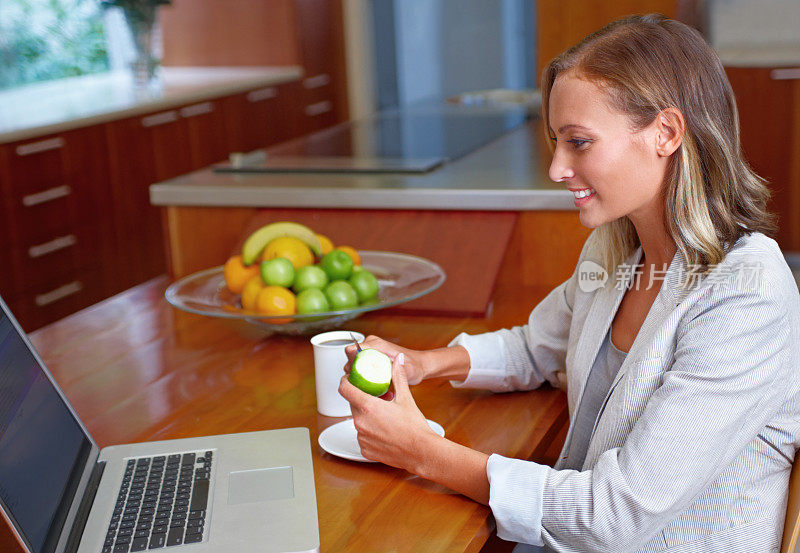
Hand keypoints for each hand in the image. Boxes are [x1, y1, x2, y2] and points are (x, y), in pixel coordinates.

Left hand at [338, 352, 439, 469]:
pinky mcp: (365, 450)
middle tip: (376, 399)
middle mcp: (361, 422)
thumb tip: (398, 360)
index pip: (345, 389)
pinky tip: (384, 431)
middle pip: (353, 405)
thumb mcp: (406, 398)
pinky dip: (370, 432)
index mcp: (368, 407)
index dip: (346, 382)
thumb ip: (398, 376)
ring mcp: (362, 437)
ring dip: (366, 417)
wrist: (421, 451)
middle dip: (362, 400)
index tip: (350, 379)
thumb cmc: (414, 427)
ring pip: (358, 421)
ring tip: (383, 417)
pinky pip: (362, 436)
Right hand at [344, 335, 425, 384]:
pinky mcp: (370, 359)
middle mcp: (370, 346)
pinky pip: (359, 369)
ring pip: (353, 366)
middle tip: (367, 388)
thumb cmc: (415, 366)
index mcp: (376, 344)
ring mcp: (369, 352)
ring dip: (359, 379)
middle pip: (350, 360)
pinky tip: (373, 389)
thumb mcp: (407, 369)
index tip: (358, 379)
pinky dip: (364, 379)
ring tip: (372, 389)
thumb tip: (389, 368)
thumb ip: (398, 368)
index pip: (351, 350)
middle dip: (355, 375)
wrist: (419, 366)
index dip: (350, 365)